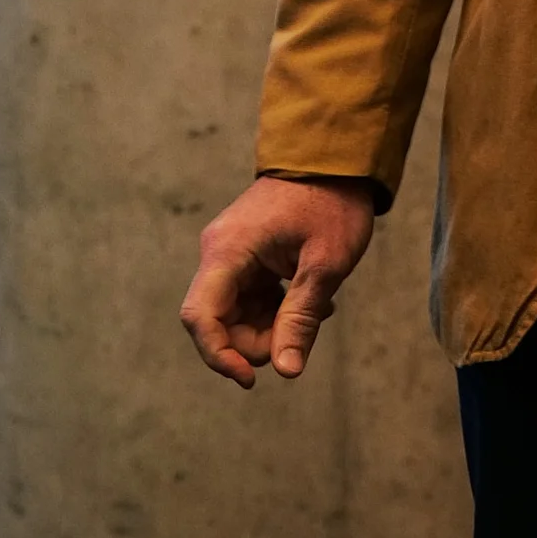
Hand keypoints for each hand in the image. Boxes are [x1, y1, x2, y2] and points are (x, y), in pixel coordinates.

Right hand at [179, 174, 377, 385]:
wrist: (336, 157)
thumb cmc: (333, 204)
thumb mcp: (324, 265)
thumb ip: (301, 317)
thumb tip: (287, 371)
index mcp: (228, 250)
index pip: (200, 317)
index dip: (219, 356)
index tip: (252, 379)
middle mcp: (219, 252)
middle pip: (217, 321)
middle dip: (254, 342)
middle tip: (300, 336)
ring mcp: (230, 253)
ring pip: (234, 314)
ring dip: (270, 327)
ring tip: (317, 310)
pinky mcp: (245, 256)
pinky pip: (248, 298)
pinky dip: (275, 310)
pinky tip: (311, 299)